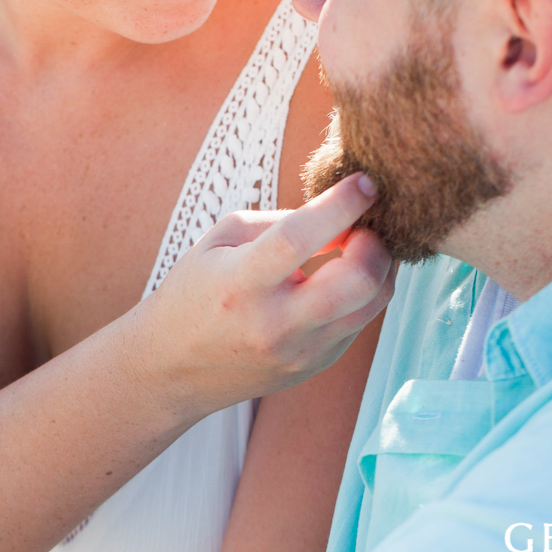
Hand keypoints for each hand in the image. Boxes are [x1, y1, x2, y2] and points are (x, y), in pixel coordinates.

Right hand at [135, 173, 395, 418]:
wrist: (172, 369)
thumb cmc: (194, 292)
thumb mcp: (219, 240)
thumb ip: (280, 222)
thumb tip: (338, 215)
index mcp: (240, 283)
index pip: (299, 238)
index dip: (340, 205)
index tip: (364, 182)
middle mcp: (275, 324)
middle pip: (358, 281)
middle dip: (375, 242)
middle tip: (363, 224)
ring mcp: (301, 352)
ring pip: (373, 302)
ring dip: (379, 266)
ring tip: (359, 246)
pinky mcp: (316, 365)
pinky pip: (361, 320)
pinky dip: (363, 290)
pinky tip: (343, 275)